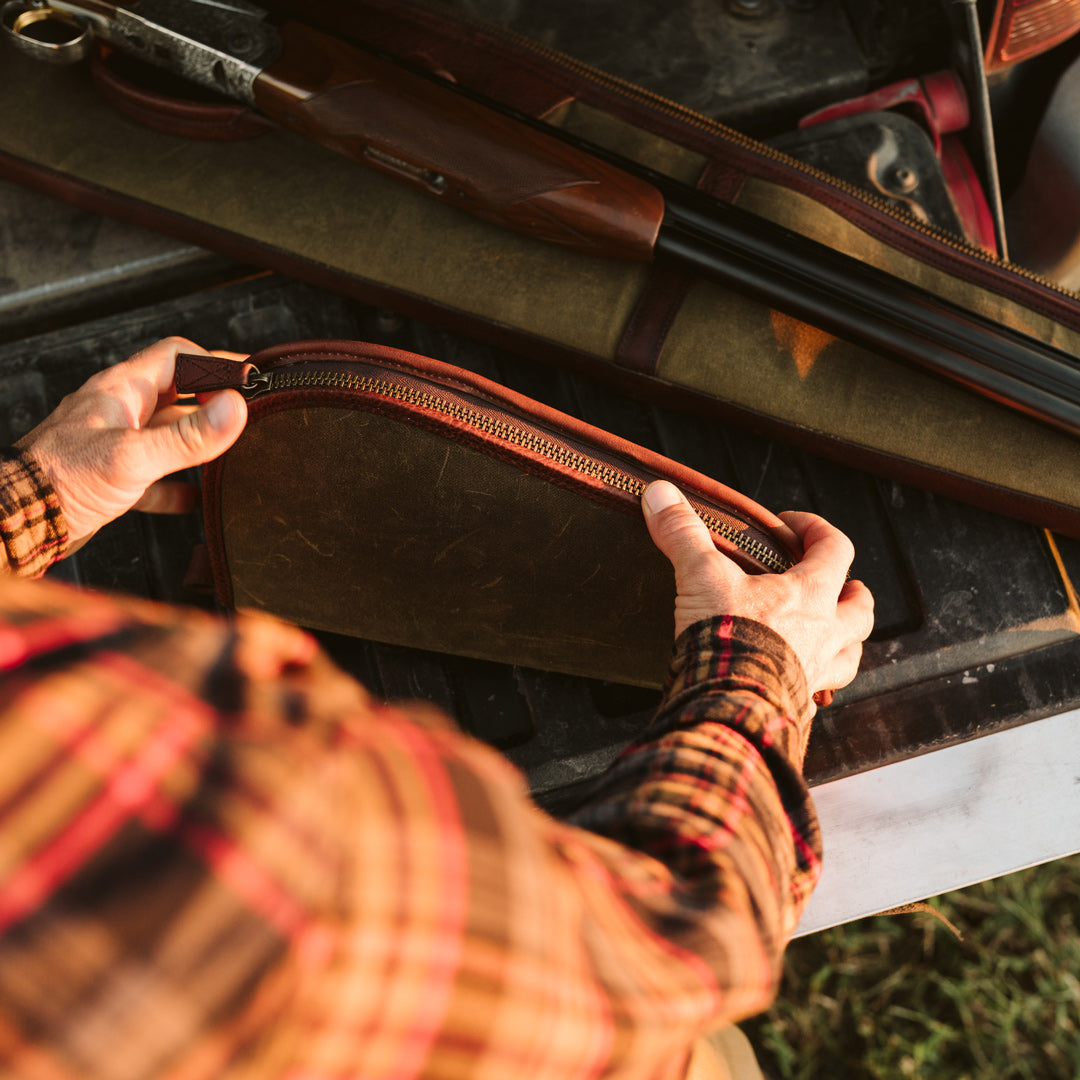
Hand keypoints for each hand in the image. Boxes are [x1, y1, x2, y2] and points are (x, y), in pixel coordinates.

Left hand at [16, 336, 247, 549]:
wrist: (20, 520)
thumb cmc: (60, 480)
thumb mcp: (134, 456)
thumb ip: (188, 435)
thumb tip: (235, 408)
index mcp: (122, 390)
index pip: (178, 356)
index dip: (215, 365)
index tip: (247, 382)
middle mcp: (120, 410)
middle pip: (177, 391)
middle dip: (212, 400)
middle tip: (245, 410)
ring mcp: (116, 442)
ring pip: (167, 432)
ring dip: (196, 442)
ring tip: (227, 451)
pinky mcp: (112, 477)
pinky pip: (155, 475)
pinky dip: (178, 486)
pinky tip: (193, 499)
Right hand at [642, 480, 873, 701]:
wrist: (727, 706)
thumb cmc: (726, 638)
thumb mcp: (700, 576)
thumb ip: (683, 534)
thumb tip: (660, 493)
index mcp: (810, 595)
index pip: (835, 549)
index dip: (817, 530)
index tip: (791, 525)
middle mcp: (825, 635)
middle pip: (860, 609)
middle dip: (853, 593)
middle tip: (842, 585)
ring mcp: (815, 673)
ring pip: (851, 655)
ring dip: (846, 643)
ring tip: (833, 637)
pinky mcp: (797, 706)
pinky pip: (817, 694)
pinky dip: (812, 685)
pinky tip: (795, 684)